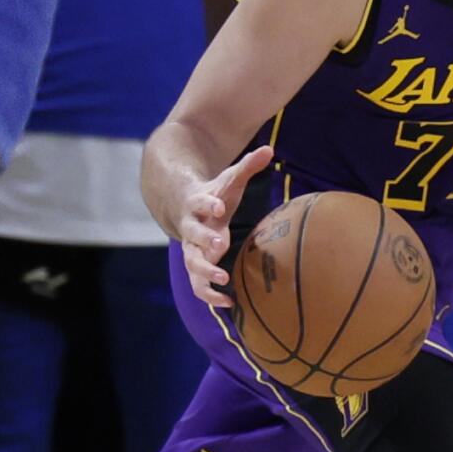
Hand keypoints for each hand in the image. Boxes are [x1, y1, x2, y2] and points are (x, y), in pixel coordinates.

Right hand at [180, 144, 276, 306]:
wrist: (182, 208)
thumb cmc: (214, 195)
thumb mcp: (228, 179)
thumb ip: (248, 166)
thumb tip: (269, 148)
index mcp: (198, 205)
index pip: (200, 203)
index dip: (208, 203)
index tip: (219, 205)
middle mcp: (191, 228)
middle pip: (192, 235)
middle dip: (204, 241)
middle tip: (219, 246)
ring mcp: (191, 249)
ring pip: (191, 264)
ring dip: (205, 273)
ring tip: (224, 280)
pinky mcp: (195, 265)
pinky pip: (197, 285)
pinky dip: (209, 295)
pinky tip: (230, 303)